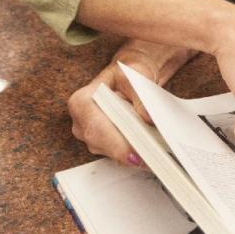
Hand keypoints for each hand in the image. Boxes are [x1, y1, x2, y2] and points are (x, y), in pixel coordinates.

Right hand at [67, 45, 169, 166]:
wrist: (128, 79)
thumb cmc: (127, 74)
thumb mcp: (133, 75)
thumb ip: (139, 94)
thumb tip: (148, 117)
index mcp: (81, 101)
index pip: (96, 126)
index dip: (114, 143)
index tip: (133, 154)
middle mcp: (80, 121)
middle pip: (100, 144)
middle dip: (125, 152)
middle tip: (151, 159)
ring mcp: (89, 135)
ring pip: (108, 153)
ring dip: (130, 155)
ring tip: (154, 157)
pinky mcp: (102, 144)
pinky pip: (116, 154)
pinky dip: (133, 154)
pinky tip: (149, 154)